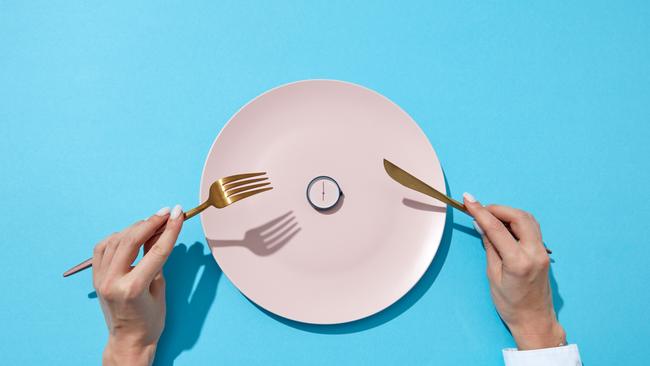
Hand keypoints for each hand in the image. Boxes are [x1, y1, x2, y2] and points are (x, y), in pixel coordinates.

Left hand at [92, 205, 183, 365]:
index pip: (156, 250)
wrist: (128, 341)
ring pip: (116, 240)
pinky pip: (103, 247)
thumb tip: (160, 233)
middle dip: (151, 222)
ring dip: (135, 228)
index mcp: (133, 288)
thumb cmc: (149, 321)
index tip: (178, 213)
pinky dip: (117, 237)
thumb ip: (156, 260)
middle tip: (166, 212)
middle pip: (132, 240)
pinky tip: (130, 234)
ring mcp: (101, 278)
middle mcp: (113, 281)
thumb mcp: (159, 289)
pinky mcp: (96, 277)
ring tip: (152, 223)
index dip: (170, 229)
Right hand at [463, 193, 565, 349]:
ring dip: (508, 213)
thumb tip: (482, 225)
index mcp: (519, 261)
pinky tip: (504, 225)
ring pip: (527, 219)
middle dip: (497, 208)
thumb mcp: (493, 275)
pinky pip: (531, 228)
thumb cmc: (510, 304)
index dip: (481, 211)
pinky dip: (516, 221)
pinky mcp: (544, 252)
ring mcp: (543, 251)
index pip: (497, 228)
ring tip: (490, 216)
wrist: (534, 320)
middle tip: (480, 209)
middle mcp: (535, 252)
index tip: (468, 199)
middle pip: (518, 217)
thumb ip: (490, 246)